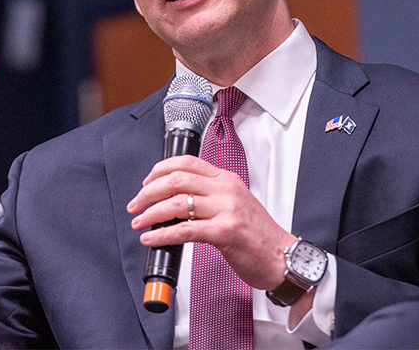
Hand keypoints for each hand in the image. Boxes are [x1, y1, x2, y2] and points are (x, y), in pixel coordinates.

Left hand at [127, 154, 295, 291]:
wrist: (282, 257)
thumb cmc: (259, 235)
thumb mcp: (235, 204)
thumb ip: (210, 197)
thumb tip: (175, 201)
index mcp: (227, 180)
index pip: (187, 162)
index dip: (160, 170)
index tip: (147, 183)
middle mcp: (226, 190)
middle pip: (176, 179)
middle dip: (148, 192)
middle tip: (136, 204)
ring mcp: (226, 209)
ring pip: (177, 203)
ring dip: (151, 213)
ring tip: (139, 222)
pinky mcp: (225, 232)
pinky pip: (185, 230)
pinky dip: (163, 234)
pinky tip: (152, 239)